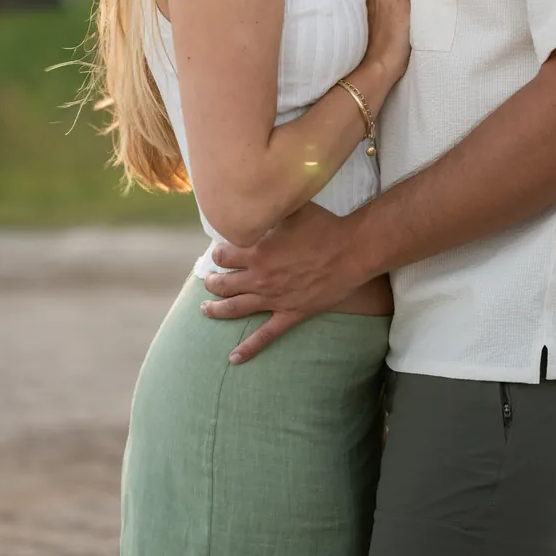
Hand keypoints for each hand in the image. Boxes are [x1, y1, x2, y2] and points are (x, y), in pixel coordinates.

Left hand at [201, 204, 362, 361]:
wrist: (351, 251)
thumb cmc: (324, 226)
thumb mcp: (293, 209)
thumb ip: (271, 206)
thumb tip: (259, 197)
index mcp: (258, 252)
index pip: (223, 254)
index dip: (218, 252)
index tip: (218, 251)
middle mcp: (260, 278)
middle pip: (224, 283)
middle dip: (212, 281)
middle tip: (209, 280)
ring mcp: (274, 299)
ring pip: (235, 308)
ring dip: (216, 309)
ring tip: (204, 309)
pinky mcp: (290, 314)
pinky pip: (265, 336)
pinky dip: (248, 349)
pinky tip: (233, 359)